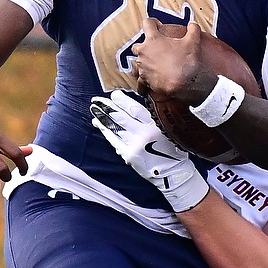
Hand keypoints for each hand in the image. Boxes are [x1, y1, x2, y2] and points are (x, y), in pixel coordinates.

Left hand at [90, 90, 208, 210]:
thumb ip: (153, 119)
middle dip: (107, 106)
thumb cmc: (172, 150)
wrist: (173, 173)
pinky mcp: (129, 154)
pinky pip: (114, 139)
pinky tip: (98, 123)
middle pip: (121, 117)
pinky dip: (105, 130)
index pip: (135, 109)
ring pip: (115, 127)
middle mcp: (144, 134)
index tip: (114, 94)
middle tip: (97, 99)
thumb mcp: (168, 130)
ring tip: (94, 108)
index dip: (122, 101)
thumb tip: (134, 107)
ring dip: (102, 117)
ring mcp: (135, 145)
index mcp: (155, 125)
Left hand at [130, 17, 212, 102]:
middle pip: (137, 45)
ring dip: (142, 63)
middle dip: (144, 46)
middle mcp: (144, 52)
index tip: (158, 26)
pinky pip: (139, 81)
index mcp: (153, 39)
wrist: (183, 82)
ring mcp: (142, 66)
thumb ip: (193, 29)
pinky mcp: (144, 80)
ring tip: (151, 65)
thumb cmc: (185, 61)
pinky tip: (145, 85)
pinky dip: (142, 82)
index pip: (147, 23)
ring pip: (136, 62)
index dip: (153, 23)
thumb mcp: (193, 42)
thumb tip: (193, 24)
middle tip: (155, 48)